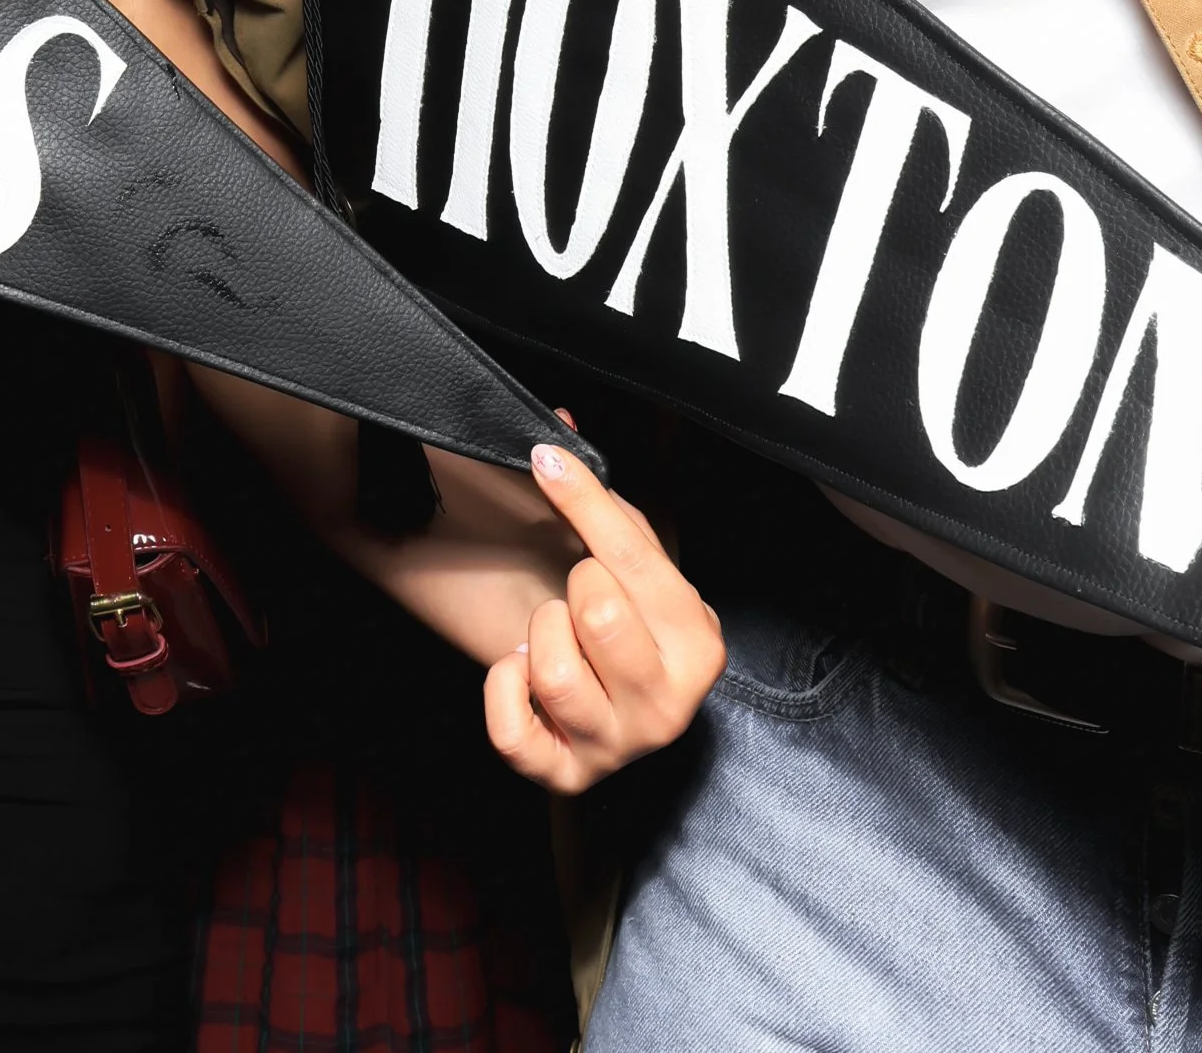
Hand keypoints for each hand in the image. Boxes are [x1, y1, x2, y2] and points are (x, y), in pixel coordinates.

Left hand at [482, 441, 724, 793]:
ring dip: (539, 635)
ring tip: (555, 638)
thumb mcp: (631, 565)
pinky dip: (503, 686)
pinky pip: (511, 726)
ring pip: (553, 667)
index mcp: (698, 643)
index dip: (581, 499)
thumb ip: (601, 501)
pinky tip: (522, 671)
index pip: (631, 556)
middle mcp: (668, 706)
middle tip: (577, 598)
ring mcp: (619, 747)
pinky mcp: (566, 778)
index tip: (546, 458)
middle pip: (595, 609)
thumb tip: (559, 425)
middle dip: (571, 587)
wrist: (613, 709)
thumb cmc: (625, 625)